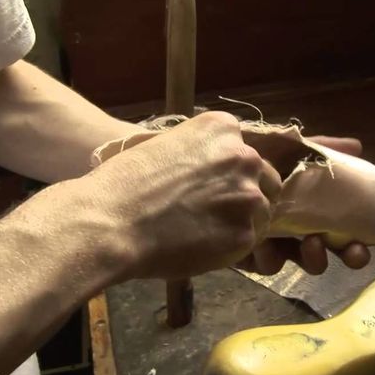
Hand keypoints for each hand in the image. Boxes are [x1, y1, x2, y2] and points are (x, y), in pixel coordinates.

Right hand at [83, 111, 281, 279]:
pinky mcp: (244, 233)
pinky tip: (203, 246)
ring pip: (260, 213)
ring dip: (241, 221)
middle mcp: (244, 157)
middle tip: (216, 212)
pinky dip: (230, 246)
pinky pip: (248, 241)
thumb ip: (199, 154)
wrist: (110, 222)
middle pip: (264, 179)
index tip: (212, 187)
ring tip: (205, 232)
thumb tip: (212, 173)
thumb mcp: (165, 146)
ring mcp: (248, 196)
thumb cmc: (123, 183)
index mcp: (223, 128)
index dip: (231, 173)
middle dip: (244, 195)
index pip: (245, 152)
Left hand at [238, 134, 371, 274]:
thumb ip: (317, 147)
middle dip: (348, 254)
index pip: (343, 224)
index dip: (362, 234)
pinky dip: (269, 259)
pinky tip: (265, 247)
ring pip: (301, 261)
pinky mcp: (246, 254)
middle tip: (354, 253)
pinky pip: (265, 266)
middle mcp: (294, 226)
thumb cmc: (242, 156)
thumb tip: (357, 145)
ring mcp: (271, 242)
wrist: (193, 172)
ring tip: (311, 245)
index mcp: (308, 205)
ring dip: (314, 258)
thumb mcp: (281, 145)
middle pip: (331, 247)